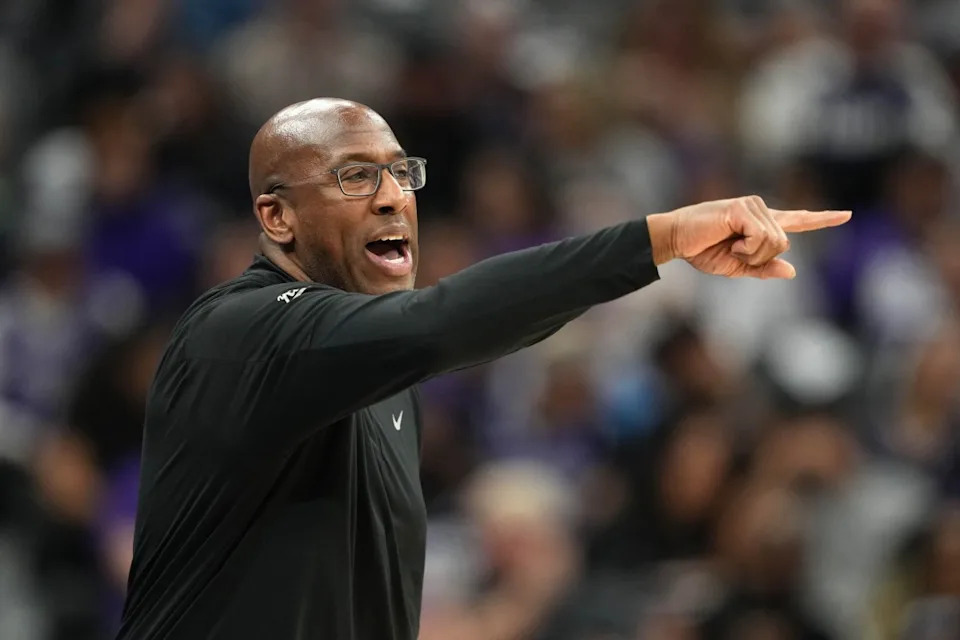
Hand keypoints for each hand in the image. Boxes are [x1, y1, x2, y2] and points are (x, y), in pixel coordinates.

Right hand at [647, 196, 850, 278]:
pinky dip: (746, 248)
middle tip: (734, 253)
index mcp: (762, 224)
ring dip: (751, 254)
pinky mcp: (742, 208)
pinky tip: (729, 241)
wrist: (676, 240)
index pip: (798, 220)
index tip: (846, 215)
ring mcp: (753, 206)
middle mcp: (762, 211)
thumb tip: (792, 271)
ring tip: (729, 245)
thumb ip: (763, 269)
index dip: (822, 219)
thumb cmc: (700, 251)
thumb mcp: (736, 268)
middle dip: (759, 258)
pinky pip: (761, 237)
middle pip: (784, 243)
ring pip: (775, 241)